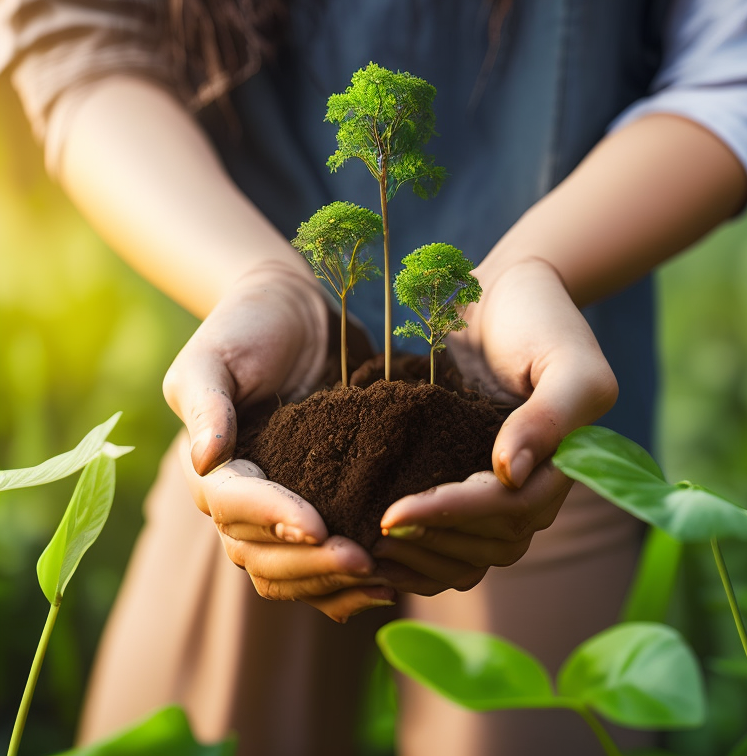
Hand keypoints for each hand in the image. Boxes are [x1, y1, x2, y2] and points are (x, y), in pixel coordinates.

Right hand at [164, 264, 395, 620]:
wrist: (293, 315)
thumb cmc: (248, 327)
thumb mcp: (214, 355)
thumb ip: (206, 403)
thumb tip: (206, 459)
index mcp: (210, 465)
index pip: (232, 505)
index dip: (271, 519)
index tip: (316, 527)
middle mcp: (240, 497)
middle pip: (258, 552)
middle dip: (309, 563)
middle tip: (363, 560)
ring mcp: (276, 507)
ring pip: (286, 571)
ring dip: (329, 583)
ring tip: (381, 581)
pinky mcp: (314, 506)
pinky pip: (316, 562)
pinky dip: (343, 583)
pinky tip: (387, 584)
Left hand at [374, 258, 617, 591]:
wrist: (508, 298)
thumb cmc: (541, 320)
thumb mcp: (565, 361)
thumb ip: (550, 416)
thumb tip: (510, 475)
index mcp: (560, 466)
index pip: (507, 511)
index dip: (451, 517)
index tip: (393, 515)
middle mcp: (532, 488)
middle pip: (488, 544)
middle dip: (430, 545)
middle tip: (369, 539)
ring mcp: (500, 489)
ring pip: (470, 554)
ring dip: (421, 560)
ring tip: (367, 553)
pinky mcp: (468, 481)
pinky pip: (452, 538)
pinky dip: (419, 552)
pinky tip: (379, 550)